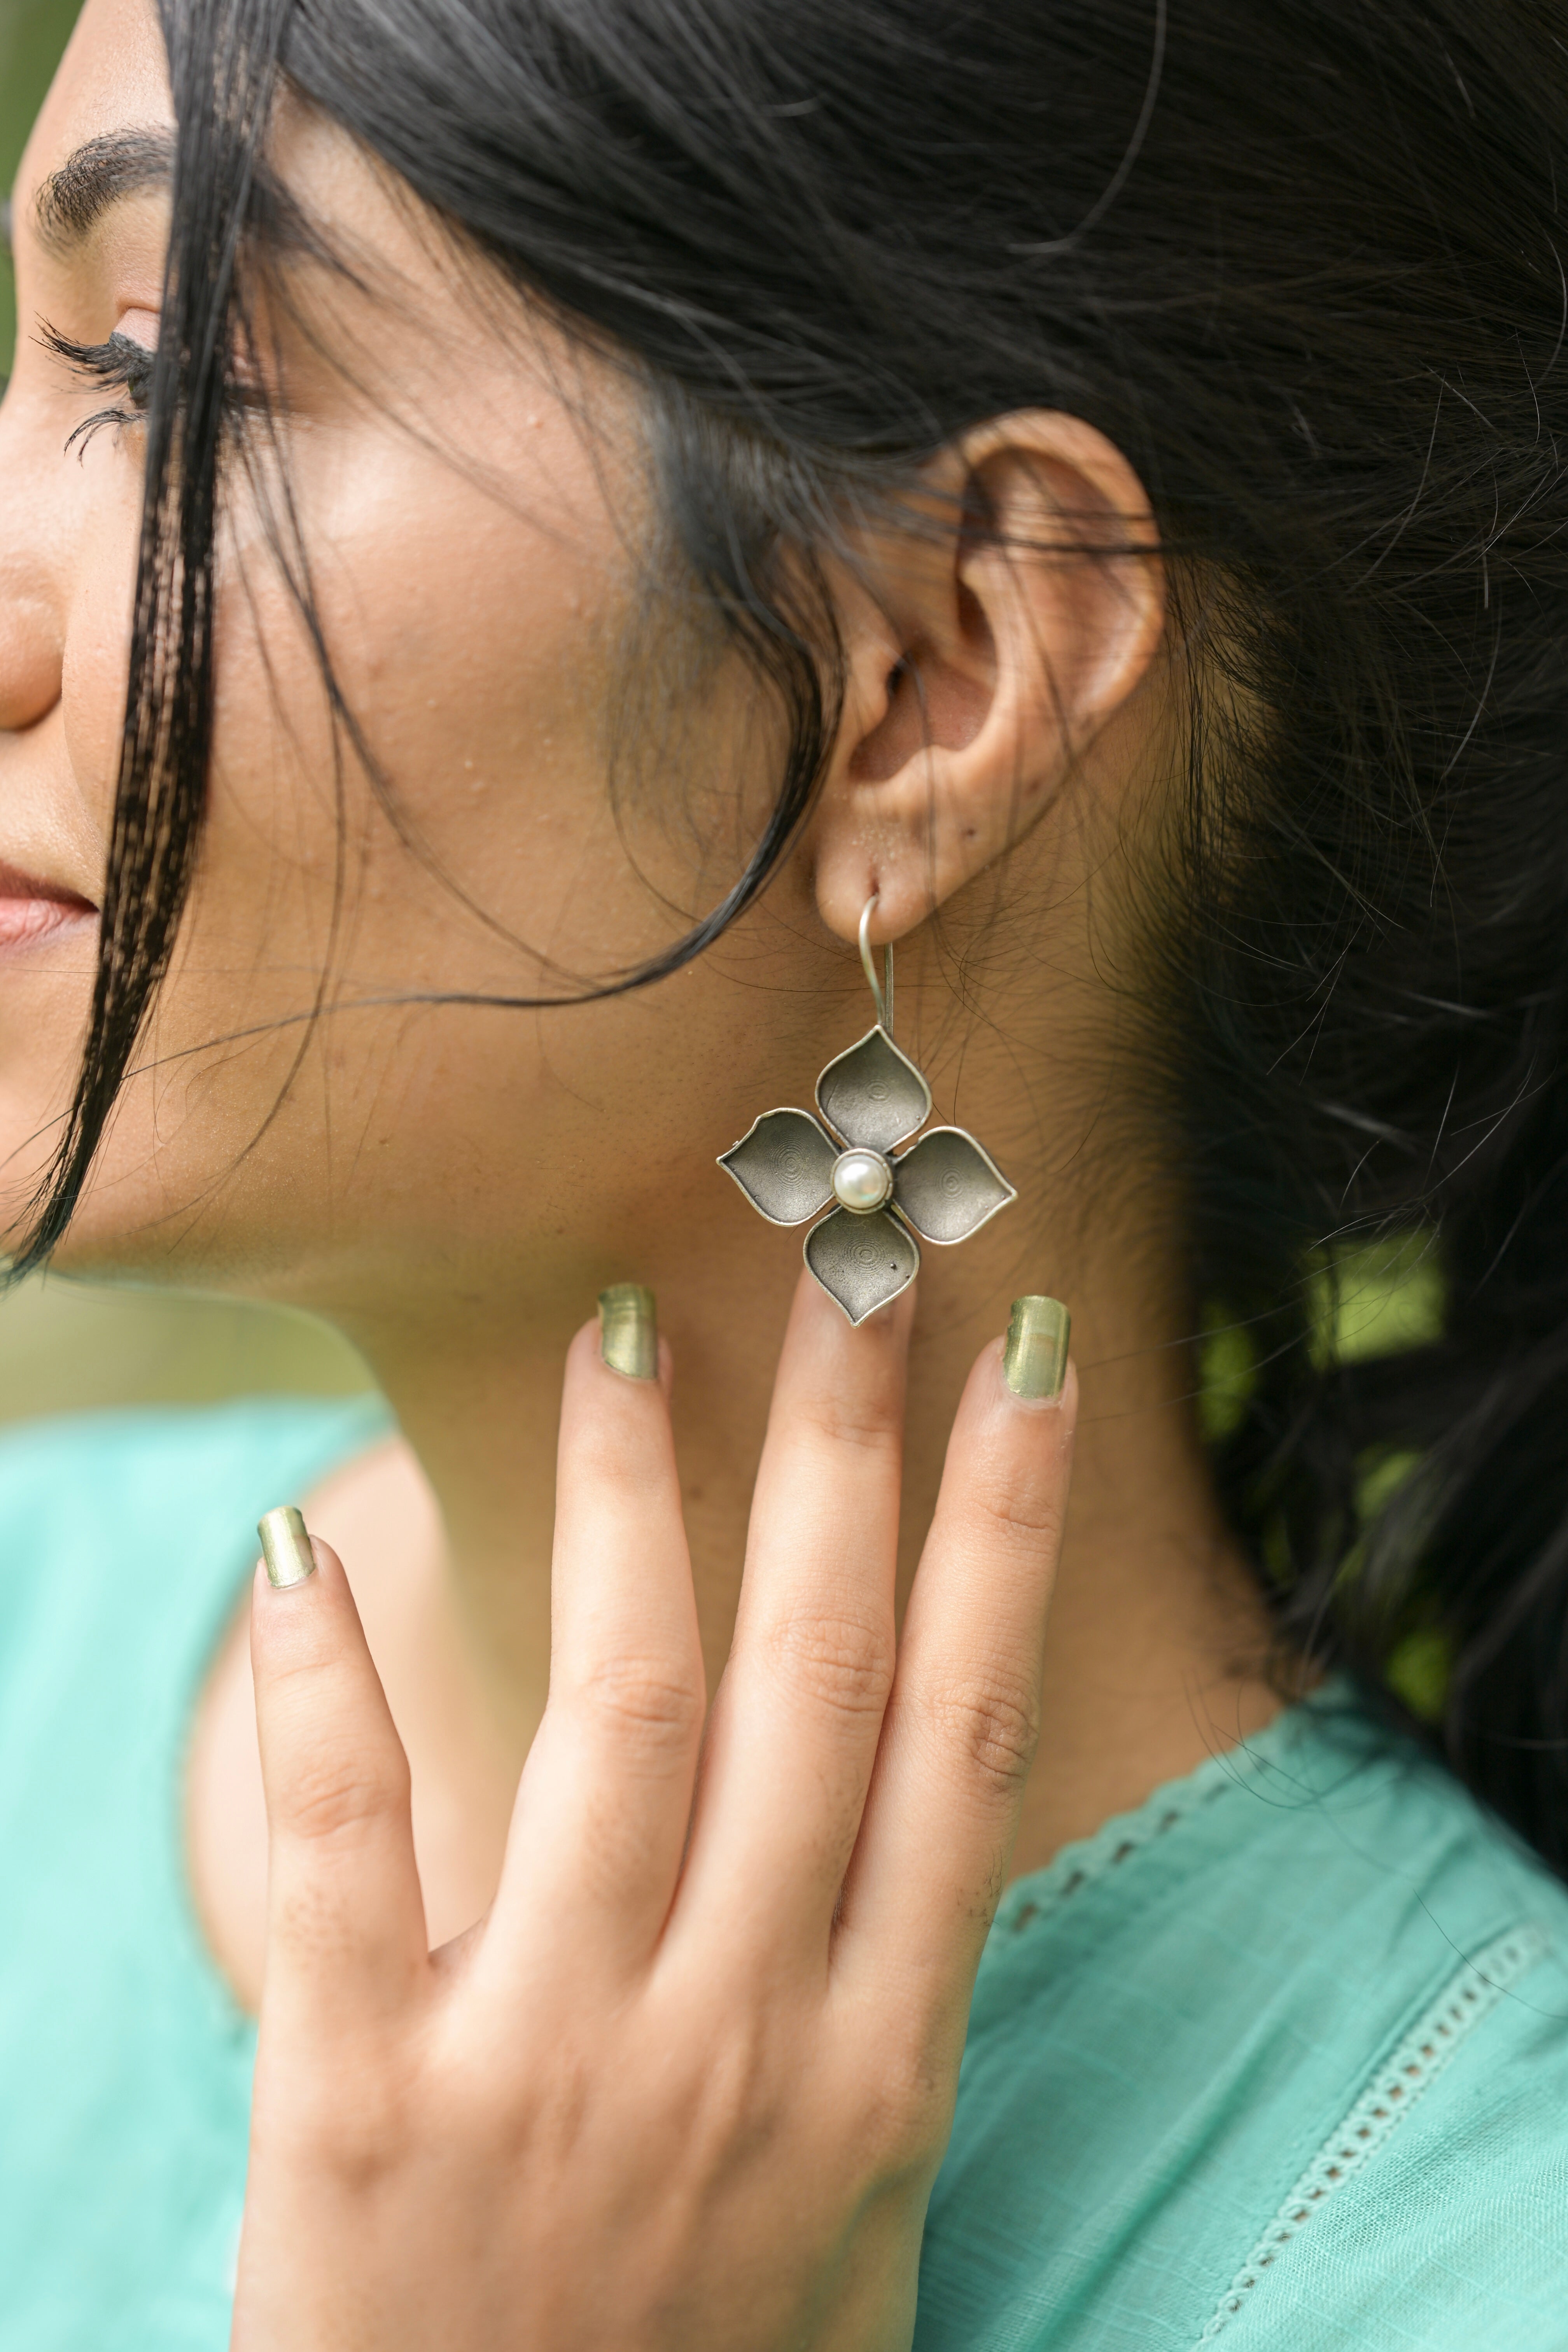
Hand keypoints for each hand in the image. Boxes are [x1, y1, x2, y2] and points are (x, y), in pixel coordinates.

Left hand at [231, 1271, 1075, 2350]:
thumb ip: (862, 2017)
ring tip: (627, 1331)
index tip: (1021, 1366)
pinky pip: (348, 1853)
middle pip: (816, 1675)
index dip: (999, 1532)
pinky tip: (294, 1547)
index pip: (959, 1730)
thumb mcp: (852, 2214)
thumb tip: (890, 1821)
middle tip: (850, 1264)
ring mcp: (557, 2068)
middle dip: (846, 1448)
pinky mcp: (366, 2113)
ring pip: (616, 1711)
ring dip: (630, 1497)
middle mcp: (739, 2037)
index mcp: (869, 2060)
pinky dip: (322, 1690)